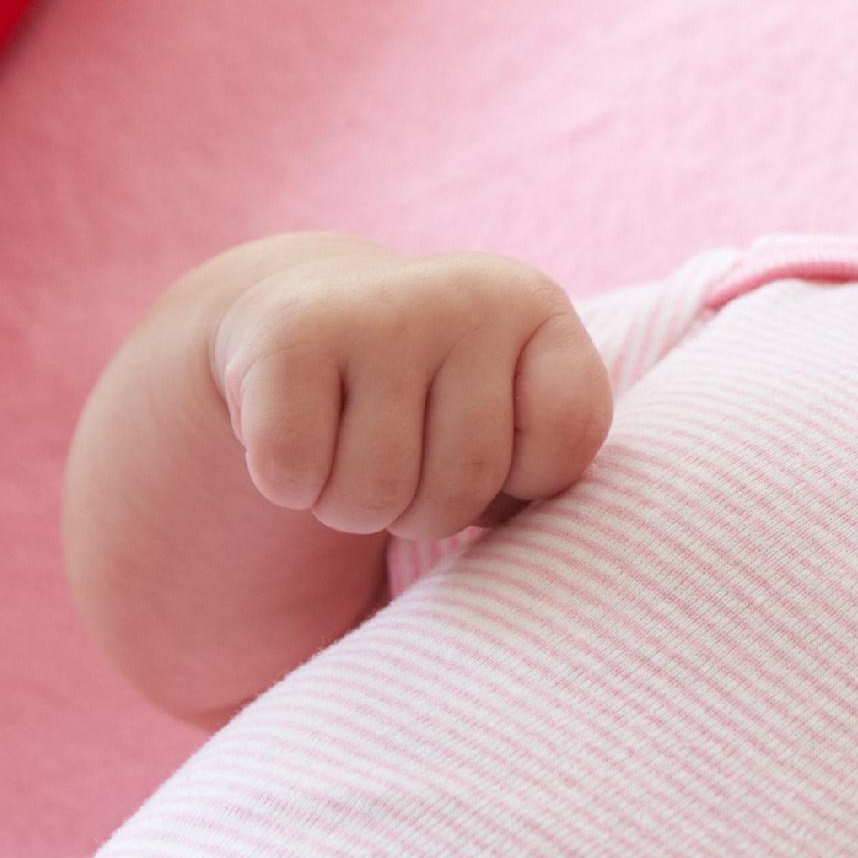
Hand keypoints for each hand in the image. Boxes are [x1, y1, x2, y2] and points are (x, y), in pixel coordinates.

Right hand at [202, 242, 610, 543]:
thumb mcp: (504, 413)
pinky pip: (296, 474)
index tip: (496, 448)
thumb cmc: (424, 394)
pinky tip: (299, 436)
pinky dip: (290, 484)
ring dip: (354, 506)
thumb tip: (538, 564)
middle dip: (428, 508)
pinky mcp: (291, 336)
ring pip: (379, 494)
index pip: (567, 434)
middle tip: (404, 459)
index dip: (527, 475)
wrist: (302, 310)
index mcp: (533, 307)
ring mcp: (378, 310)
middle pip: (468, 481)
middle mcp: (465, 293)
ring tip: (349, 451)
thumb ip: (543, 467)